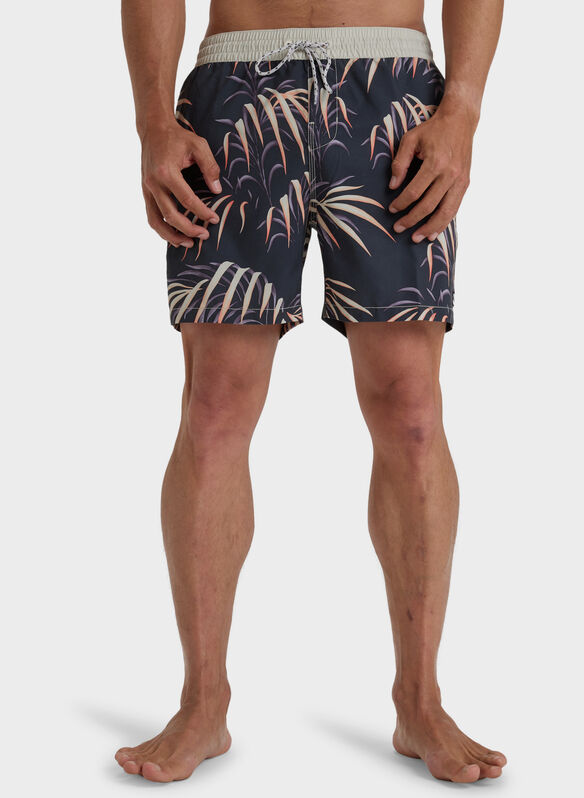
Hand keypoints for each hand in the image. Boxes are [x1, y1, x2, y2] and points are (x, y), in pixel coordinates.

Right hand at [140, 122, 221, 247]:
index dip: (202, 212)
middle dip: (189, 229)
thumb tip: (217, 190)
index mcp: (167, 172)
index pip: (187, 200)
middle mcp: (153, 183)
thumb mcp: (198, 145)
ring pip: (156, 221)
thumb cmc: (177, 137)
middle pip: (171, 215)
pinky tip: (175, 236)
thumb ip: (210, 167)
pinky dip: (162, 229)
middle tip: (205, 235)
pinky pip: (151, 216)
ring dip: (172, 236)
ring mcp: (147, 189)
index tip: (214, 219)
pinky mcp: (145, 192)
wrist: (153, 129)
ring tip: (188, 244)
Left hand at [388, 108, 473, 242]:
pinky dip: (444, 222)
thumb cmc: (433, 130)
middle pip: (428, 206)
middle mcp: (450, 174)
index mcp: (435, 163)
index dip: (400, 204)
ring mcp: (460, 180)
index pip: (414, 192)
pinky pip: (454, 208)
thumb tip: (392, 186)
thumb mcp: (411, 139)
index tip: (391, 210)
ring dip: (430, 228)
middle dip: (411, 220)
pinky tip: (434, 231)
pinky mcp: (465, 183)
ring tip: (417, 238)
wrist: (460, 121)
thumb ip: (400, 163)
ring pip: (445, 212)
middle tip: (397, 229)